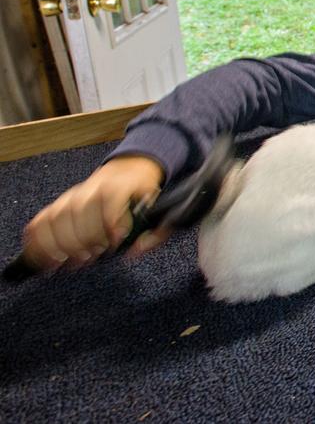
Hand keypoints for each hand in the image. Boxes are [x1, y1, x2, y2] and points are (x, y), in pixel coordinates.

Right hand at [22, 155, 165, 270]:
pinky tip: (39, 256)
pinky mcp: (60, 203)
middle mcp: (92, 188)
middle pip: (78, 211)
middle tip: (86, 259)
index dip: (111, 223)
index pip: (111, 199)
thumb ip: (154, 234)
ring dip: (55, 243)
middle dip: (80, 239)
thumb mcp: (159, 209)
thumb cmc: (141, 195)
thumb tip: (132, 253)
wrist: (128, 170)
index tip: (113, 245)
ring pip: (56, 216)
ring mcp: (73, 195)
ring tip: (59, 264)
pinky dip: (37, 239)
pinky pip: (42, 218)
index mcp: (119, 186)